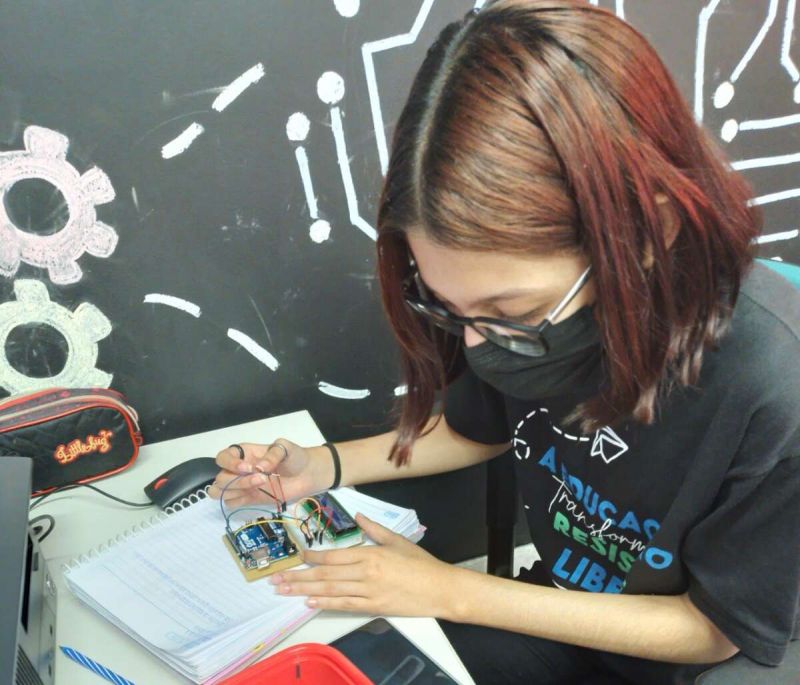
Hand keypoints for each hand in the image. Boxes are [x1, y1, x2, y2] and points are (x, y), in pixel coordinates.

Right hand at [208, 440, 330, 507]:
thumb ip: (273, 454)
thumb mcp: (285, 448)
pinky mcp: (248, 499)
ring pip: (220, 491)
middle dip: (238, 480)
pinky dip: (237, 501)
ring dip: (235, 491)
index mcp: (244, 453)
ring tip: (260, 486)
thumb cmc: (294, 457)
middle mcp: (238, 469)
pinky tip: (254, 495)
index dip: (230, 464)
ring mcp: (242, 485)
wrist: (307, 474)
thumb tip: (259, 467)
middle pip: (220, 478)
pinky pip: (230, 503)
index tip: (249, 467)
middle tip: (262, 479)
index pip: (223, 458)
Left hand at [269, 513, 458, 617]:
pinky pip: (344, 605)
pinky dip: (325, 604)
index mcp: (370, 554)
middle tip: (278, 579)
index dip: (312, 556)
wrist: (440, 588)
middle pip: (325, 574)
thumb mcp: (397, 540)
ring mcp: (368, 592)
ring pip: (330, 590)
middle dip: (299, 577)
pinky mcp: (373, 607)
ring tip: (285, 591)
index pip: (334, 555)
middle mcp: (365, 573)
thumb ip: (374, 529)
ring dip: (305, 591)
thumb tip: (357, 514)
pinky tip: (309, 603)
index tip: (297, 556)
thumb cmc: (420, 563)